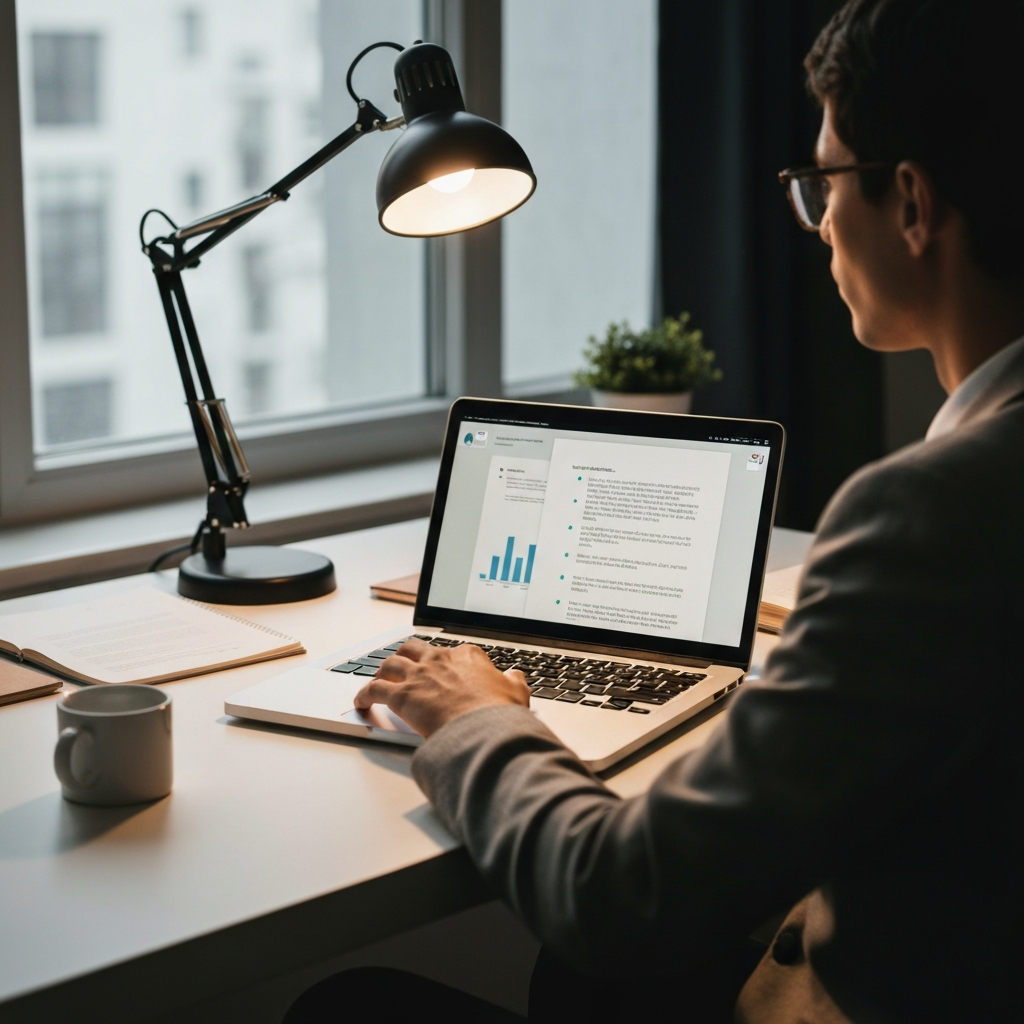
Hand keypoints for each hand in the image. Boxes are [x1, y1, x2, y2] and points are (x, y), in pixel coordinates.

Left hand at [353, 639, 529, 737]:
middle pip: (415, 648)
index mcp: (467, 656)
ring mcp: (419, 675)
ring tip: (378, 679)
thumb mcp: (516, 692)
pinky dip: (364, 694)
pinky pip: (374, 690)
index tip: (443, 668)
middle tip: (403, 665)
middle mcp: (440, 659)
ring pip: (391, 663)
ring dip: (382, 671)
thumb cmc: (498, 713)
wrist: (483, 728)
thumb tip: (515, 675)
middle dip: (407, 655)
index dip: (445, 660)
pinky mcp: (402, 695)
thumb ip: (514, 681)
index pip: (452, 651)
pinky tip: (360, 701)